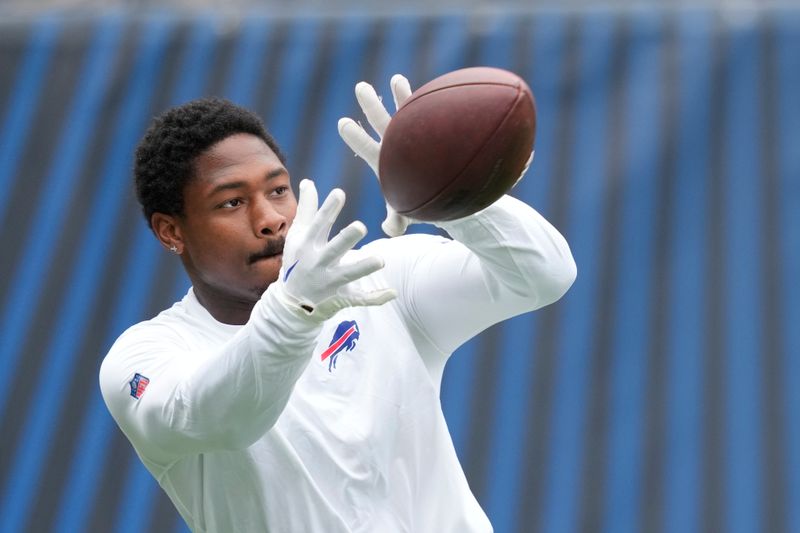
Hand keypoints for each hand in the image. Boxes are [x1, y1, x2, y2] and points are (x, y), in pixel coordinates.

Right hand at [273, 179, 396, 320]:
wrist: (291, 303)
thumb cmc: (297, 261)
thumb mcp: (297, 236)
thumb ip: (306, 209)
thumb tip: (308, 181)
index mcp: (308, 245)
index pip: (319, 225)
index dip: (329, 209)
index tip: (340, 193)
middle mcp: (318, 263)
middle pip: (333, 249)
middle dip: (346, 239)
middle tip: (360, 226)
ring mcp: (329, 282)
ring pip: (348, 275)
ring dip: (363, 268)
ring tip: (381, 260)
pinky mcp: (340, 297)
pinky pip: (360, 299)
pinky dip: (376, 298)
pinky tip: (393, 292)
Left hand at [338, 74, 413, 236]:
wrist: (441, 195)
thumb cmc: (421, 203)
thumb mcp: (407, 213)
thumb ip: (396, 220)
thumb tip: (388, 230)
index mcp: (384, 162)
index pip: (367, 147)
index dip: (356, 136)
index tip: (342, 122)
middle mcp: (395, 145)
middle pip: (382, 124)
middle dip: (372, 106)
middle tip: (361, 87)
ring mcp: (412, 137)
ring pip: (403, 115)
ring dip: (397, 96)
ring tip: (395, 78)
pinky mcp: (429, 132)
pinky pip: (424, 113)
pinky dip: (419, 99)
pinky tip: (406, 83)